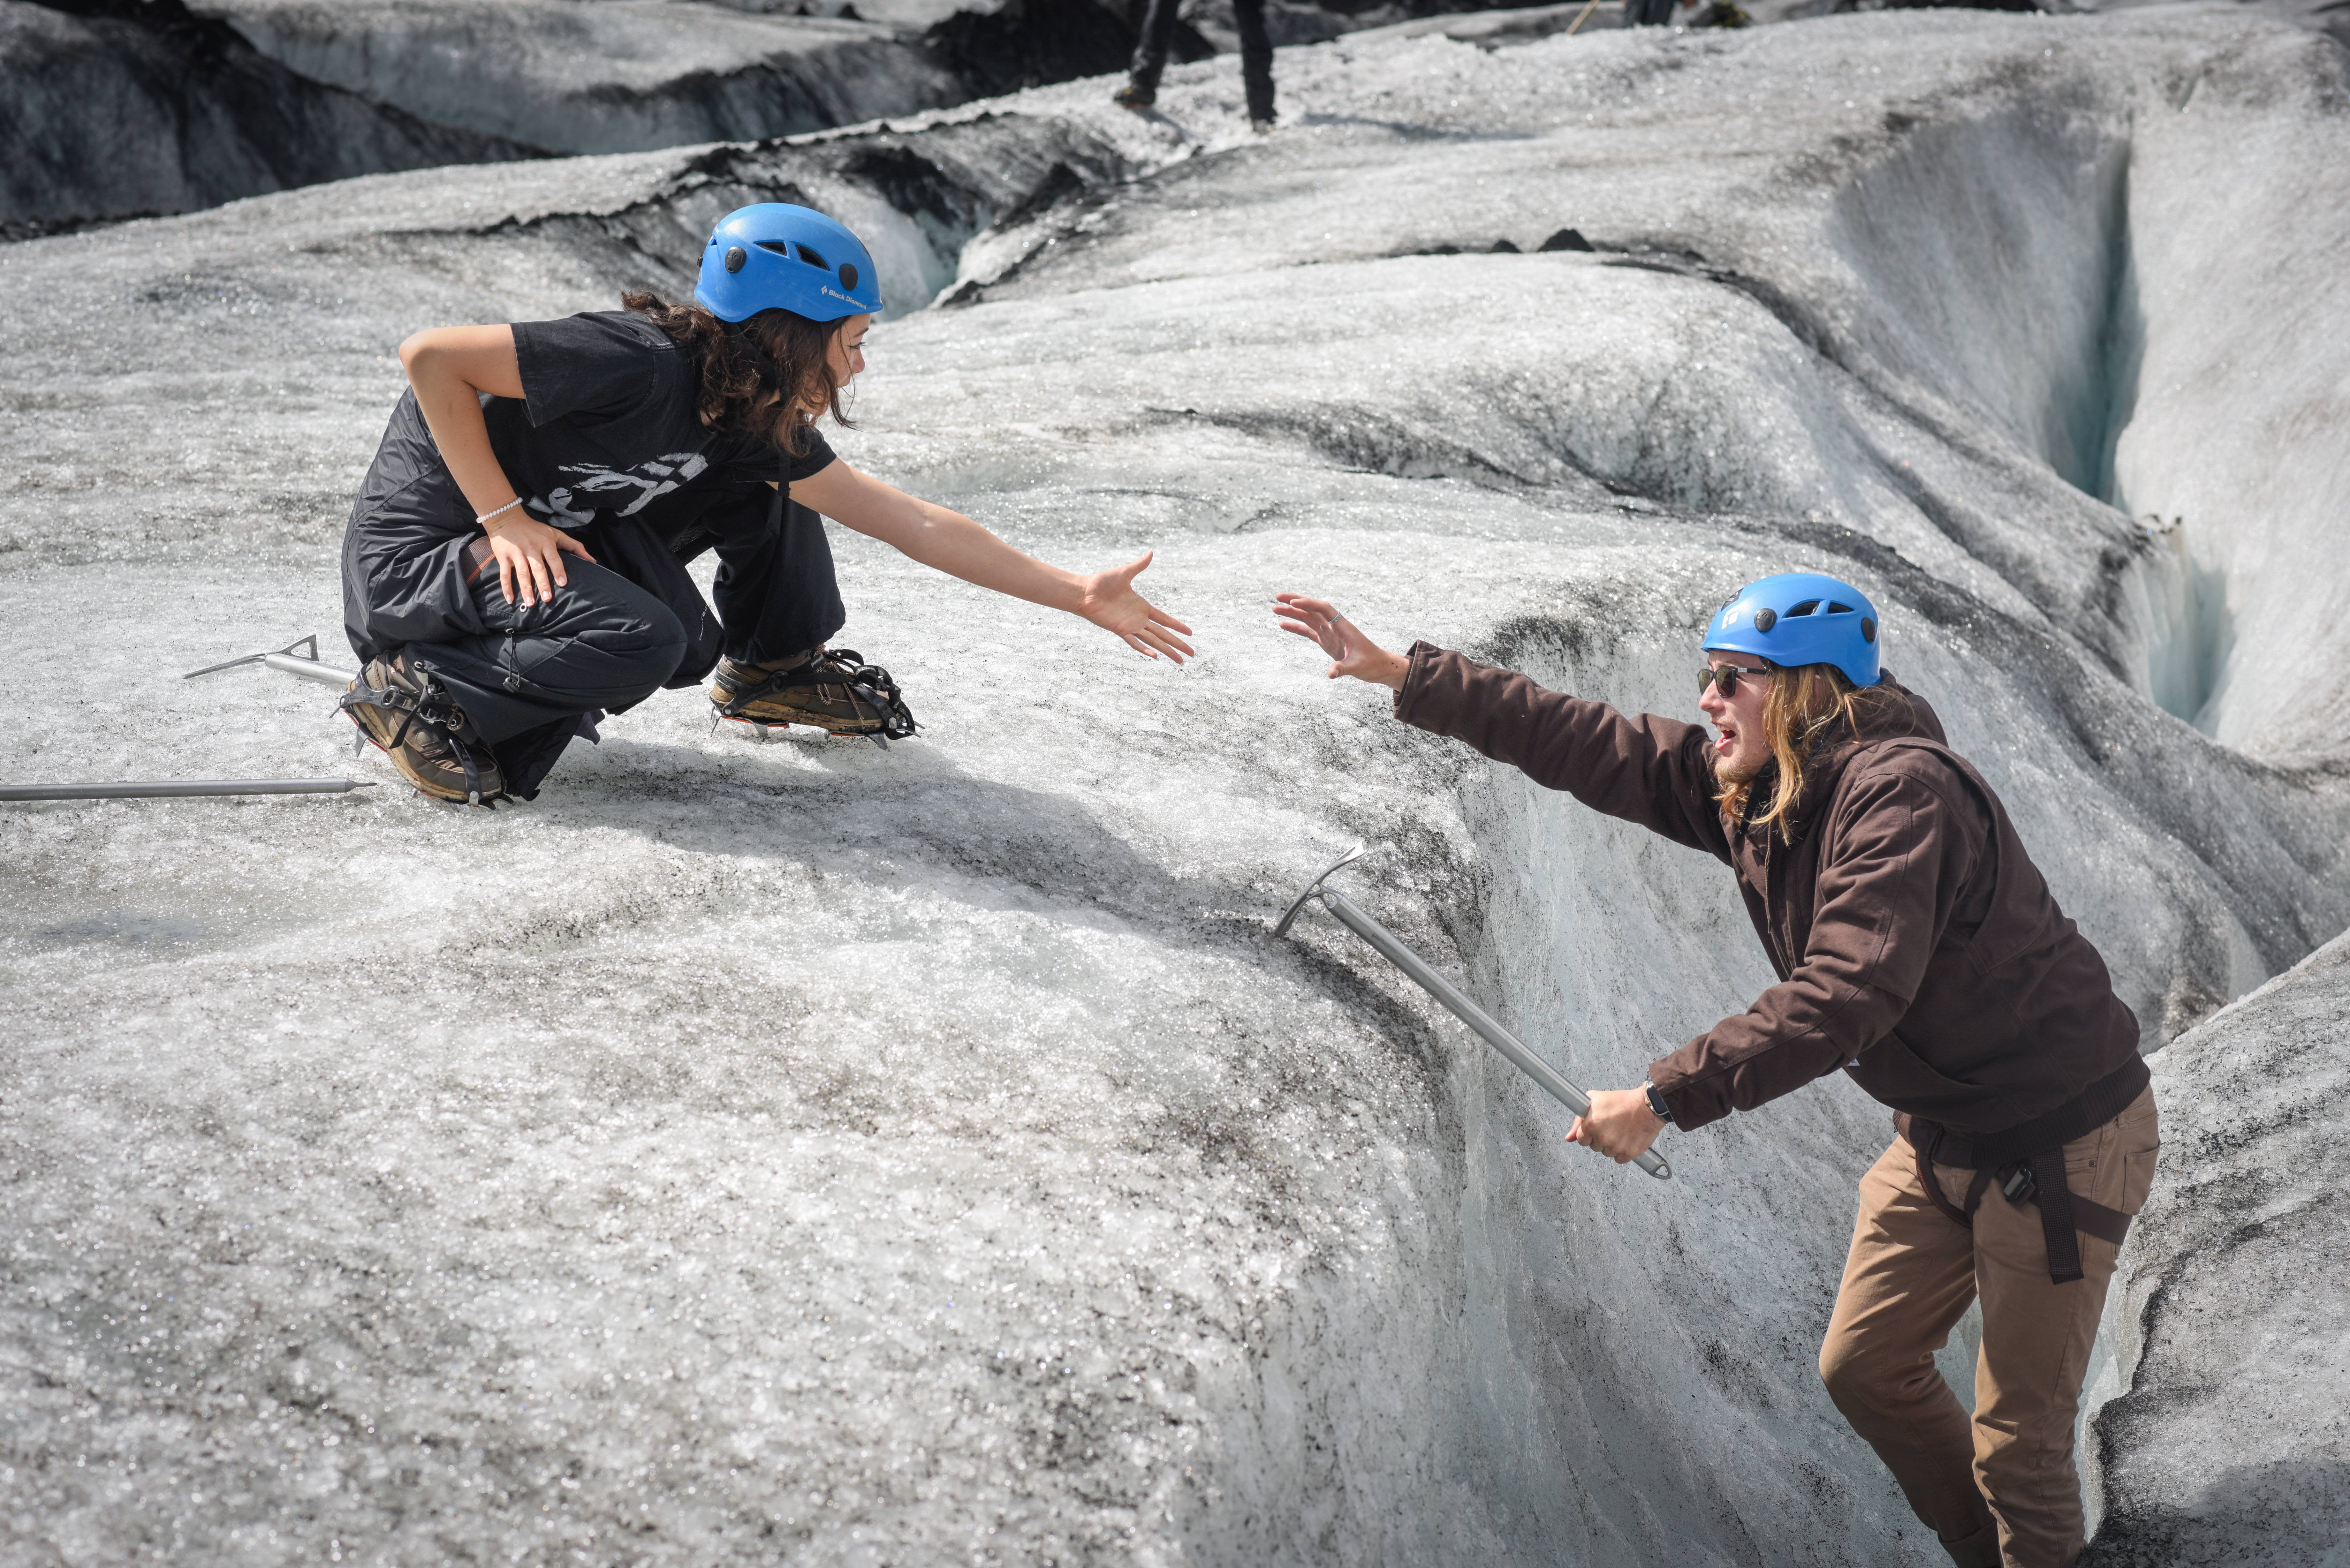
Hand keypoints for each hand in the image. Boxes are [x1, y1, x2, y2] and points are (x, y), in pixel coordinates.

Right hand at [482, 510, 594, 606]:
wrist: (507, 518)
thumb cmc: (535, 529)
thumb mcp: (556, 534)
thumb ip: (574, 546)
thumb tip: (592, 560)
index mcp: (545, 542)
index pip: (553, 558)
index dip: (558, 570)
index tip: (563, 583)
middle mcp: (531, 548)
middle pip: (537, 567)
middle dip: (542, 583)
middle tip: (547, 598)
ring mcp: (516, 553)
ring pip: (521, 573)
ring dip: (525, 589)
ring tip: (530, 603)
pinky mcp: (503, 557)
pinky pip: (504, 574)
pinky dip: (506, 587)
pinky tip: (510, 599)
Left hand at [1076, 550, 1194, 662]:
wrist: (1084, 592)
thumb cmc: (1101, 582)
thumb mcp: (1124, 572)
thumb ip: (1139, 565)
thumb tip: (1151, 552)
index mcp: (1142, 606)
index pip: (1165, 619)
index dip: (1177, 626)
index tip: (1190, 633)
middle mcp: (1139, 619)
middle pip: (1163, 634)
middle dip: (1178, 644)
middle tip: (1192, 653)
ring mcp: (1130, 626)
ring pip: (1153, 641)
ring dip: (1167, 651)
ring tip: (1180, 661)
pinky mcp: (1120, 630)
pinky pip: (1135, 642)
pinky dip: (1145, 649)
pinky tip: (1156, 657)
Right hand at [1273, 593, 1408, 687]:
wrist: (1378, 666)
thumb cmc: (1371, 663)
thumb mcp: (1357, 666)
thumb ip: (1343, 668)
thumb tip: (1330, 674)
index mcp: (1343, 626)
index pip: (1324, 608)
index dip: (1309, 603)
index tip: (1293, 602)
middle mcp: (1334, 626)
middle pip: (1312, 608)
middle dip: (1295, 601)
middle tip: (1278, 597)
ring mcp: (1329, 632)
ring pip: (1308, 618)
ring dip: (1292, 613)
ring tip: (1274, 609)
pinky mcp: (1326, 641)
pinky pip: (1309, 631)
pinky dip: (1296, 627)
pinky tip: (1283, 625)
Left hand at [1567, 1089, 1664, 1163]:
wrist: (1647, 1105)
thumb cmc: (1622, 1101)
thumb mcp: (1594, 1101)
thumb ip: (1578, 1120)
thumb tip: (1568, 1138)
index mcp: (1591, 1124)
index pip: (1581, 1140)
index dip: (1588, 1134)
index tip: (1596, 1129)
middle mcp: (1602, 1137)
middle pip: (1594, 1147)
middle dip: (1600, 1139)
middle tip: (1611, 1127)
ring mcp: (1616, 1147)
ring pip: (1607, 1153)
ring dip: (1612, 1145)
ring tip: (1620, 1131)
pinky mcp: (1629, 1153)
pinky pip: (1619, 1159)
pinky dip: (1622, 1152)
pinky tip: (1626, 1139)